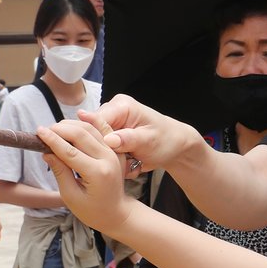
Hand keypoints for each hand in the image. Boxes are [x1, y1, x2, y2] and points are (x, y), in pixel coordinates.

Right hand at [38, 119, 134, 234]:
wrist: (117, 213)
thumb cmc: (92, 210)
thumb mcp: (71, 196)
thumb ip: (60, 172)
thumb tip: (46, 152)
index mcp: (97, 173)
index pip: (70, 151)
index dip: (52, 140)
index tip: (38, 131)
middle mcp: (108, 159)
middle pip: (81, 135)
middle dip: (60, 129)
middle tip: (44, 130)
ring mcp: (113, 153)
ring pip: (91, 128)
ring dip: (71, 124)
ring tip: (55, 128)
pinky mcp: (115, 149)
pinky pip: (103, 129)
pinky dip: (92, 120)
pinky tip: (79, 114)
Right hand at [79, 94, 200, 176]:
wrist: (174, 146)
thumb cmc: (166, 140)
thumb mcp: (149, 140)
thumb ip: (127, 139)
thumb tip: (107, 139)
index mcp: (121, 106)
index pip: (93, 121)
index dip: (95, 140)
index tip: (108, 156)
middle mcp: (111, 112)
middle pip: (92, 134)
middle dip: (106, 152)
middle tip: (127, 161)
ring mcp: (109, 125)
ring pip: (96, 145)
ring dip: (111, 158)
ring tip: (130, 162)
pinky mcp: (109, 136)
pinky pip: (102, 151)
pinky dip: (114, 160)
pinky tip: (128, 162)